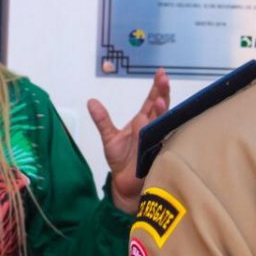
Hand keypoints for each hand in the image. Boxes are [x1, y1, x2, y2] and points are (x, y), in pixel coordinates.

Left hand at [87, 68, 169, 213]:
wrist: (123, 184)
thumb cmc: (120, 160)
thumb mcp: (108, 137)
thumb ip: (102, 120)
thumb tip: (91, 101)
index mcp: (143, 121)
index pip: (152, 100)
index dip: (157, 87)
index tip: (161, 72)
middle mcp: (153, 128)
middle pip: (161, 107)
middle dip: (163, 93)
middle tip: (164, 79)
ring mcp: (156, 140)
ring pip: (162, 123)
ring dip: (162, 112)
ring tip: (160, 100)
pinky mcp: (156, 154)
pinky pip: (161, 143)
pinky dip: (160, 135)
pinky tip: (159, 126)